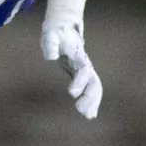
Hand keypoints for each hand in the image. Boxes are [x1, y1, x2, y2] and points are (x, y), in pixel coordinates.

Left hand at [41, 0, 100, 118]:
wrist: (64, 29)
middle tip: (81, 110)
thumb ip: (50, 45)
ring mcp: (85, 69)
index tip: (71, 93)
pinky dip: (92, 101)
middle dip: (90, 96)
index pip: (83, 70)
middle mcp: (85, 64)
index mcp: (79, 56)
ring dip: (93, 102)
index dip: (79, 82)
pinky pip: (91, 89)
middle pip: (94, 82)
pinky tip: (90, 114)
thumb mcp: (50, 36)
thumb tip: (50, 57)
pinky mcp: (82, 75)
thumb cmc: (55, 34)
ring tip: (88, 116)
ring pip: (95, 87)